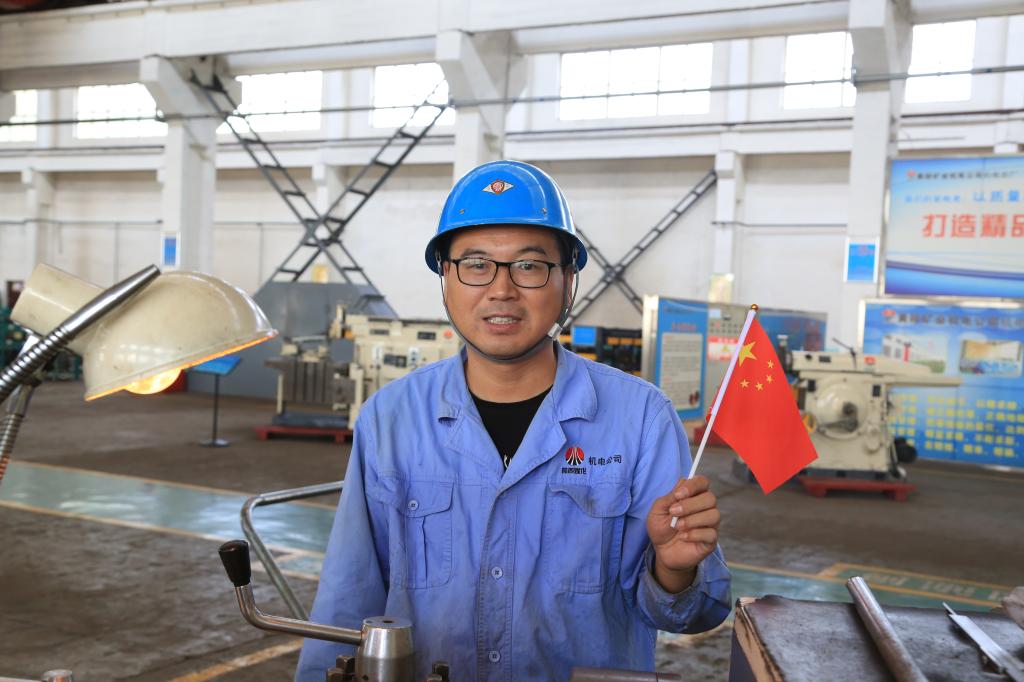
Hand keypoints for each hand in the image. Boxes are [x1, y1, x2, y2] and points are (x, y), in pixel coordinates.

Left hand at [645, 476, 719, 592]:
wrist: (662, 551)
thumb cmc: (661, 527)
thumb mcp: (658, 510)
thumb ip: (670, 497)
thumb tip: (683, 482)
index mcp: (693, 496)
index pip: (702, 482)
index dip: (692, 486)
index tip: (678, 494)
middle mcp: (705, 508)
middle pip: (710, 498)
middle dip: (691, 505)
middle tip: (674, 512)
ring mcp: (710, 524)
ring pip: (713, 515)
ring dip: (692, 520)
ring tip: (676, 526)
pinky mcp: (711, 540)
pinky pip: (711, 533)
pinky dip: (694, 534)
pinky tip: (683, 537)